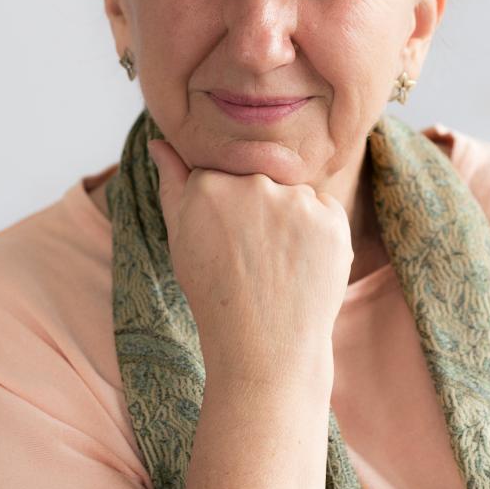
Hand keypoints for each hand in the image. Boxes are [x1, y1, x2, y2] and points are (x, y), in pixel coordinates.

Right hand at [147, 139, 353, 384]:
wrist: (264, 347)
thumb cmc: (215, 292)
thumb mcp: (180, 237)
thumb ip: (172, 182)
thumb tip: (157, 141)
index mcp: (210, 184)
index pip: (224, 174)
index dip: (225, 208)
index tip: (225, 239)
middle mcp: (254, 185)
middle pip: (259, 180)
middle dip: (258, 209)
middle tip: (252, 255)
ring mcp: (296, 202)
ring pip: (293, 194)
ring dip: (289, 218)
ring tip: (277, 263)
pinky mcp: (332, 219)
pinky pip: (323, 209)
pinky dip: (316, 232)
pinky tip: (301, 263)